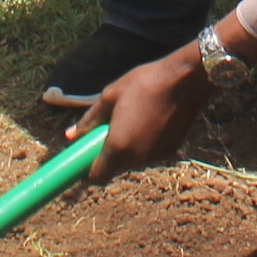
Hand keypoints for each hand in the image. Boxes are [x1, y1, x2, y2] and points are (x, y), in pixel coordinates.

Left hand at [74, 43, 213, 180]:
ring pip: (132, 163)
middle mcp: (137, 159)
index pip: (96, 176)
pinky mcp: (170, 153)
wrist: (186, 80)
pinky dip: (144, 146)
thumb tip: (70, 135)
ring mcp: (155, 158)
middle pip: (114, 169)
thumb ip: (89, 121)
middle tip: (108, 131)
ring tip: (131, 121)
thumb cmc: (143, 83)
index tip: (85, 155)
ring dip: (127, 150)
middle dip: (108, 156)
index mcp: (118, 147)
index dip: (87, 170)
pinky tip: (149, 122)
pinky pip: (149, 156)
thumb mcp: (109, 97)